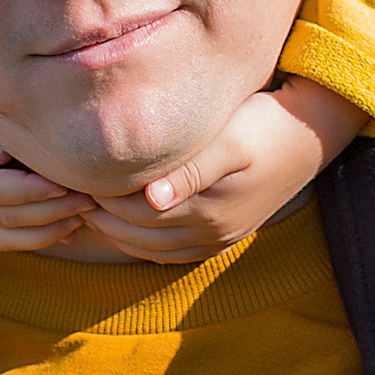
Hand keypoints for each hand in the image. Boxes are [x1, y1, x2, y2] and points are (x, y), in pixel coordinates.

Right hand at [0, 43, 99, 251]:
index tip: (65, 184)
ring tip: (83, 213)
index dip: (28, 193)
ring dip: (44, 232)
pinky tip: (70, 222)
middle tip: (88, 199)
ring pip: (1, 236)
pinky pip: (3, 232)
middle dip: (48, 214)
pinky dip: (36, 233)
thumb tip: (2, 157)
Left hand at [60, 77, 365, 266]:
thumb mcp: (230, 142)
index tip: (69, 172)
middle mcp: (207, 234)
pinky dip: (137, 238)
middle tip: (64, 186)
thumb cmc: (264, 124)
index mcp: (204, 212)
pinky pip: (166, 250)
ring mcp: (215, 240)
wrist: (310, 134)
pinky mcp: (221, 236)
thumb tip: (150, 199)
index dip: (96, 195)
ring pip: (145, 246)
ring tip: (84, 199)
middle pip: (132, 232)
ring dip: (112, 228)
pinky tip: (120, 218)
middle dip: (97, 213)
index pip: (130, 213)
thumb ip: (190, 171)